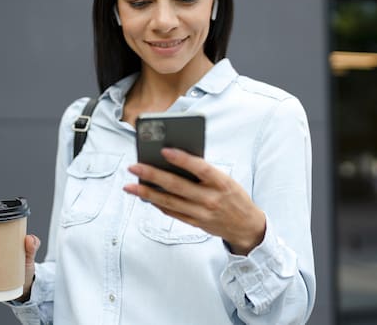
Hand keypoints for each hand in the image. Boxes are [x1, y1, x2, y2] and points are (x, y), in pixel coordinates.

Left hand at [124, 148, 265, 254]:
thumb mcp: (226, 180)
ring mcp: (202, 213)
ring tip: (130, 185)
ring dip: (147, 193)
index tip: (163, 150)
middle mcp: (211, 199)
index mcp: (221, 183)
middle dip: (153, 175)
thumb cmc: (233, 196)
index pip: (200, 168)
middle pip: (177, 186)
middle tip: (134, 166)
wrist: (246, 226)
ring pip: (169, 202)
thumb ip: (204, 172)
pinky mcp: (195, 223)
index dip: (182, 159)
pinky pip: (172, 213)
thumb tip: (173, 161)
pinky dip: (157, 204)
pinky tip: (145, 196)